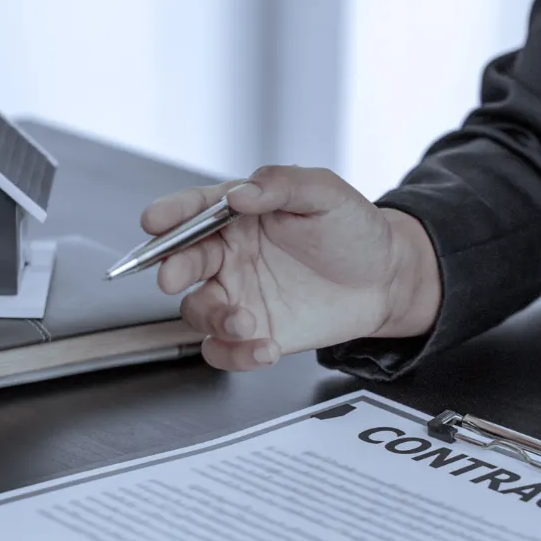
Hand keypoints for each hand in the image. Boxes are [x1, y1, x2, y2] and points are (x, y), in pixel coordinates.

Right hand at [141, 165, 441, 370]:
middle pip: (183, 263)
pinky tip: (266, 349)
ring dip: (213, 318)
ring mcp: (238, 296)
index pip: (194, 212)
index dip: (170, 214)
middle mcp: (230, 257)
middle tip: (175, 277)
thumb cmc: (353, 230)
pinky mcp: (254, 332)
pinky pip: (223, 350)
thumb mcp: (326, 193)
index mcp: (239, 217)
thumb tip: (239, 193)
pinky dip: (235, 354)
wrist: (385, 279)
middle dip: (173, 268)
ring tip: (247, 321)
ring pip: (198, 311)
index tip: (154, 221)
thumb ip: (282, 185)